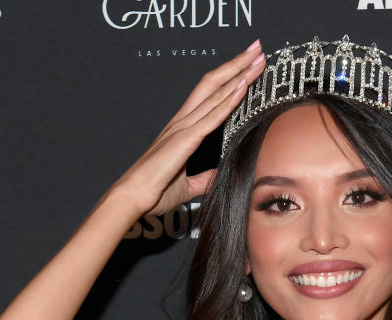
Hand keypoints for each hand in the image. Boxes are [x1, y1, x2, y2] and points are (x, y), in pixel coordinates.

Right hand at [114, 40, 266, 216]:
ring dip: (238, 75)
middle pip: (213, 84)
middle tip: (258, 49)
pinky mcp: (184, 140)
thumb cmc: (154, 191)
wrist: (133, 198)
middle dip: (237, 64)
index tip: (249, 66)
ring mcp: (183, 128)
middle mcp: (183, 122)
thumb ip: (204, 178)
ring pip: (215, 94)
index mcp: (183, 129)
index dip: (230, 77)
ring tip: (257, 59)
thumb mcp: (188, 185)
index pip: (211, 95)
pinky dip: (228, 100)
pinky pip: (211, 117)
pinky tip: (242, 87)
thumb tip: (219, 176)